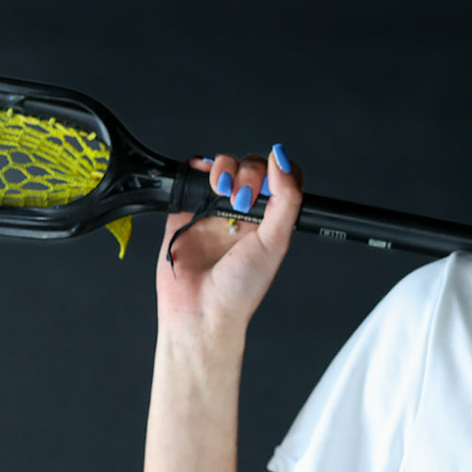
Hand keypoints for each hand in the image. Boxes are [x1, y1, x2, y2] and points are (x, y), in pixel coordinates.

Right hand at [154, 145, 300, 335]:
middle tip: (242, 197)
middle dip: (247, 173)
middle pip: (250, 169)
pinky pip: (191, 179)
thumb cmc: (239, 290)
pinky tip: (202, 173)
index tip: (269, 181)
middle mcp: (242, 214)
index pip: (279, 180)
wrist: (201, 311)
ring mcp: (214, 211)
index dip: (275, 172)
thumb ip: (286, 199)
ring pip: (223, 168)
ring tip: (222, 188)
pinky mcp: (186, 211)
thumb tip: (283, 160)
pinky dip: (197, 167)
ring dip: (224, 167)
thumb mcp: (275, 242)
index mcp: (268, 221)